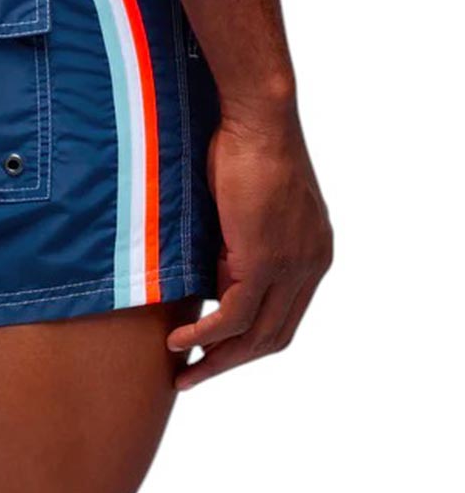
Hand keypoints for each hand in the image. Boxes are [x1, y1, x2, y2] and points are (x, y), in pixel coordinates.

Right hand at [166, 107, 331, 389]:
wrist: (258, 119)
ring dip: (216, 359)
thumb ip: (237, 240)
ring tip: (181, 369)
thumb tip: (209, 269)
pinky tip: (180, 340)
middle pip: (273, 337)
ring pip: (255, 335)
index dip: (247, 340)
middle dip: (231, 362)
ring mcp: (292, 266)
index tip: (211, 349)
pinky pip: (234, 315)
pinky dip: (205, 333)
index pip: (284, 316)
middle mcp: (311, 266)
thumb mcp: (246, 203)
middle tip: (193, 374)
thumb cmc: (244, 146)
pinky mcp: (265, 260)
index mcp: (313, 253)